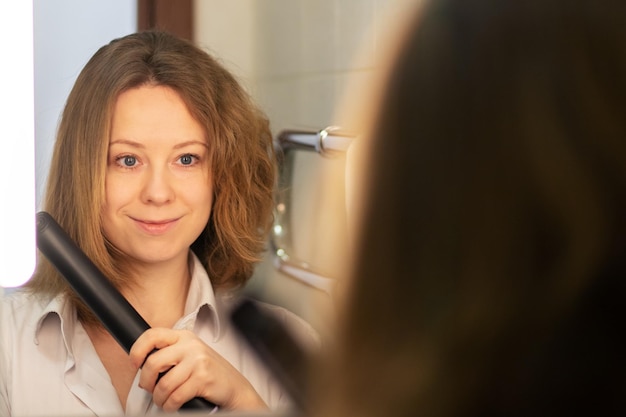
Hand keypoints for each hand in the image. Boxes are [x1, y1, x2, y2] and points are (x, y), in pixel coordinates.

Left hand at [129, 328, 267, 411]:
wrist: (235, 388)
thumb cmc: (210, 374)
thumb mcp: (191, 355)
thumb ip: (171, 354)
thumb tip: (142, 365)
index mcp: (185, 336)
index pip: (153, 335)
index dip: (137, 350)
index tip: (135, 364)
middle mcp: (191, 345)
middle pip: (153, 362)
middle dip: (147, 382)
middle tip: (150, 389)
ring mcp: (198, 360)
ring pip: (163, 384)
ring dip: (159, 399)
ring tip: (164, 401)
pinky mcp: (202, 378)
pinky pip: (175, 397)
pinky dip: (170, 406)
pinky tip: (174, 405)